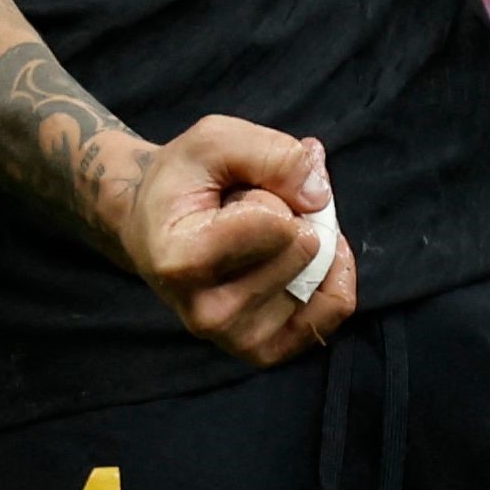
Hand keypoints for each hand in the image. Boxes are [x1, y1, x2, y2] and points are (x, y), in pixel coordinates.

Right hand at [109, 117, 356, 363]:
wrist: (153, 227)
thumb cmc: (183, 182)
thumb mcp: (215, 139)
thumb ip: (271, 153)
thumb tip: (319, 196)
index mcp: (183, 261)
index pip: (276, 222)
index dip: (270, 190)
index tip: (235, 193)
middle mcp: (206, 313)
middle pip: (304, 247)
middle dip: (291, 214)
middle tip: (248, 213)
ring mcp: (236, 337)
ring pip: (321, 274)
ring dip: (306, 242)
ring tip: (258, 238)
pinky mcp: (263, 350)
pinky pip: (333, 310)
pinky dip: (336, 275)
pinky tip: (310, 256)